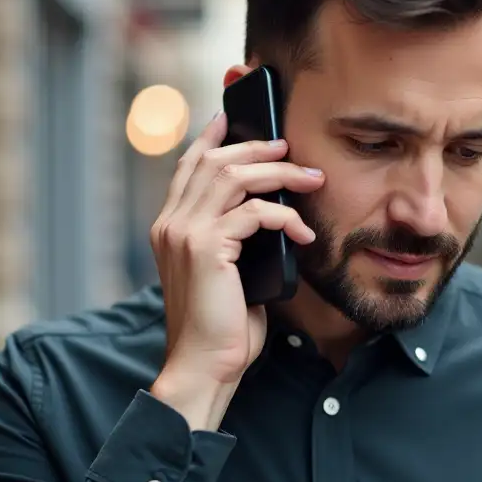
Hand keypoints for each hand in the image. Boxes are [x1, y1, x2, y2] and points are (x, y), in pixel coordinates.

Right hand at [148, 112, 323, 426]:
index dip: (211, 138)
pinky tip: (303, 233)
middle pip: (214, 162)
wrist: (204, 364)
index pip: (188, 166)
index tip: (233, 117)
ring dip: (279, 174)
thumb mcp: (229, 271)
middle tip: (293, 153)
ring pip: (235, 178)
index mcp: (170, 226)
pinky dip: (285, 217)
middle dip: (259, 150)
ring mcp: (185, 234)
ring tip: (311, 180)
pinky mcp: (207, 248)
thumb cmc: (222, 324)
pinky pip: (254, 213)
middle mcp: (171, 223)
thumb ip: (236, 237)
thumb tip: (272, 209)